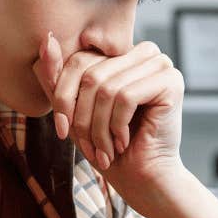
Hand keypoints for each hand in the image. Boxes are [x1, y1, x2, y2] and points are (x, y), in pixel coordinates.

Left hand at [34, 30, 186, 196]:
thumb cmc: (108, 144)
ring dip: (100, 127)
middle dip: (83, 118)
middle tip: (89, 148)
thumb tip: (47, 40)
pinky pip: (126, 97)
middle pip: (92, 74)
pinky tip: (124, 142)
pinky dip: (117, 126)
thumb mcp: (73, 109)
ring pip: (107, 88)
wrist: (142, 177)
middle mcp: (144, 53)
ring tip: (105, 150)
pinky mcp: (171, 81)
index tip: (63, 132)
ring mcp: (161, 64)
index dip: (64, 98)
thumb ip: (57, 75)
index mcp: (122, 53)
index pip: (79, 61)